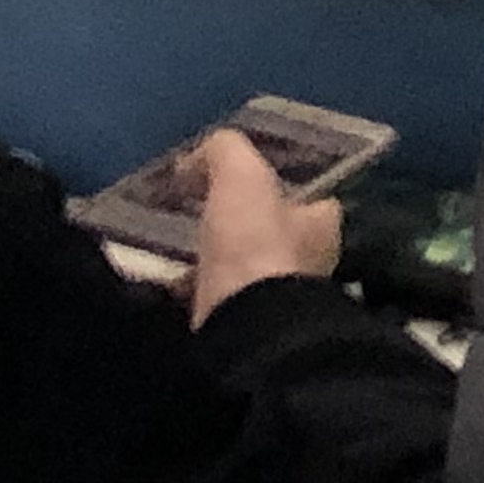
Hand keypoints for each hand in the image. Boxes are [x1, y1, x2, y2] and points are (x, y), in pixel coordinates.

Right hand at [184, 128, 342, 327]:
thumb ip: (225, 153)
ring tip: (171, 249)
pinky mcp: (241, 331)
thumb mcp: (242, 178)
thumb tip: (194, 159)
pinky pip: (212, 303)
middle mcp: (307, 265)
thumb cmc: (256, 245)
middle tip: (198, 214)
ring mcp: (275, 303)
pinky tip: (162, 286)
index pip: (313, 199)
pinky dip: (189, 294)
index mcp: (321, 226)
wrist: (242, 330)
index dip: (284, 187)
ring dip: (211, 263)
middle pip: (272, 236)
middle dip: (239, 228)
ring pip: (240, 273)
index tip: (248, 182)